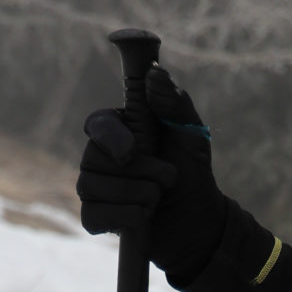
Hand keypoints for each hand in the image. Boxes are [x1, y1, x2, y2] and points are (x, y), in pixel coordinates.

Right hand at [76, 65, 226, 283]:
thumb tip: (154, 72)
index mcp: (120, 129)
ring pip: (91, 187)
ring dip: (137, 195)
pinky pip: (94, 216)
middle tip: (168, 178)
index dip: (110, 137)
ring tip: (158, 199)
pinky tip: (143, 218)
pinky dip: (124, 218)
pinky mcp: (97, 218)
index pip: (98, 124)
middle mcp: (100, 155)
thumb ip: (173, 103)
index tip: (132, 150)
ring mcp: (95, 187)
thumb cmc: (193, 172)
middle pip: (93, 158)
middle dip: (139, 172)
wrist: (199, 219)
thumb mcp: (191, 134)